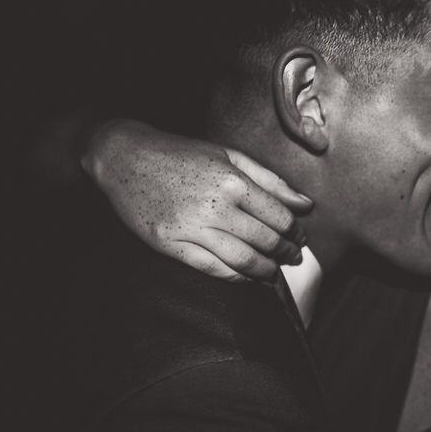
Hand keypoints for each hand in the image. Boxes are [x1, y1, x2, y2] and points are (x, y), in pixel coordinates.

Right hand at [82, 120, 312, 281]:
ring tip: (274, 271)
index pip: (279, 217)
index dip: (295, 232)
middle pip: (265, 241)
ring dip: (266, 270)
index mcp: (232, 182)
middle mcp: (215, 207)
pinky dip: (236, 277)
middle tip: (293, 257)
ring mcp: (190, 228)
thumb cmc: (180, 154)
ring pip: (243, 260)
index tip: (300, 237)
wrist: (124, 158)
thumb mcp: (229, 156)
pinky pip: (212, 268)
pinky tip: (247, 276)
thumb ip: (270, 181)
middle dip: (286, 253)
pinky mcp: (170, 244)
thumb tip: (306, 204)